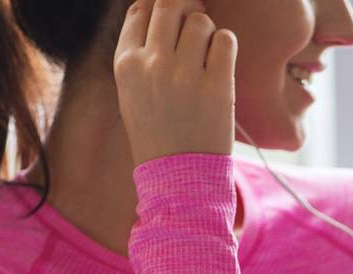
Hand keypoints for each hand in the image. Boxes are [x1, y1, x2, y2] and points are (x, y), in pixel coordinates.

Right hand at [115, 0, 238, 166]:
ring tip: (207, 55)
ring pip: (200, 20)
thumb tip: (165, 13)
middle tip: (195, 24)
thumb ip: (142, 54)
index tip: (173, 18)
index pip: (141, 9)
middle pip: (170, 4)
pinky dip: (225, 44)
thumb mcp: (133, 92)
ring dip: (207, 31)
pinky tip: (220, 63)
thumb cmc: (158, 134)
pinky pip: (225, 40)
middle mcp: (151, 64)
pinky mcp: (217, 86)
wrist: (178, 177)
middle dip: (186, 7)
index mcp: (126, 64)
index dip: (160, 6)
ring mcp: (184, 74)